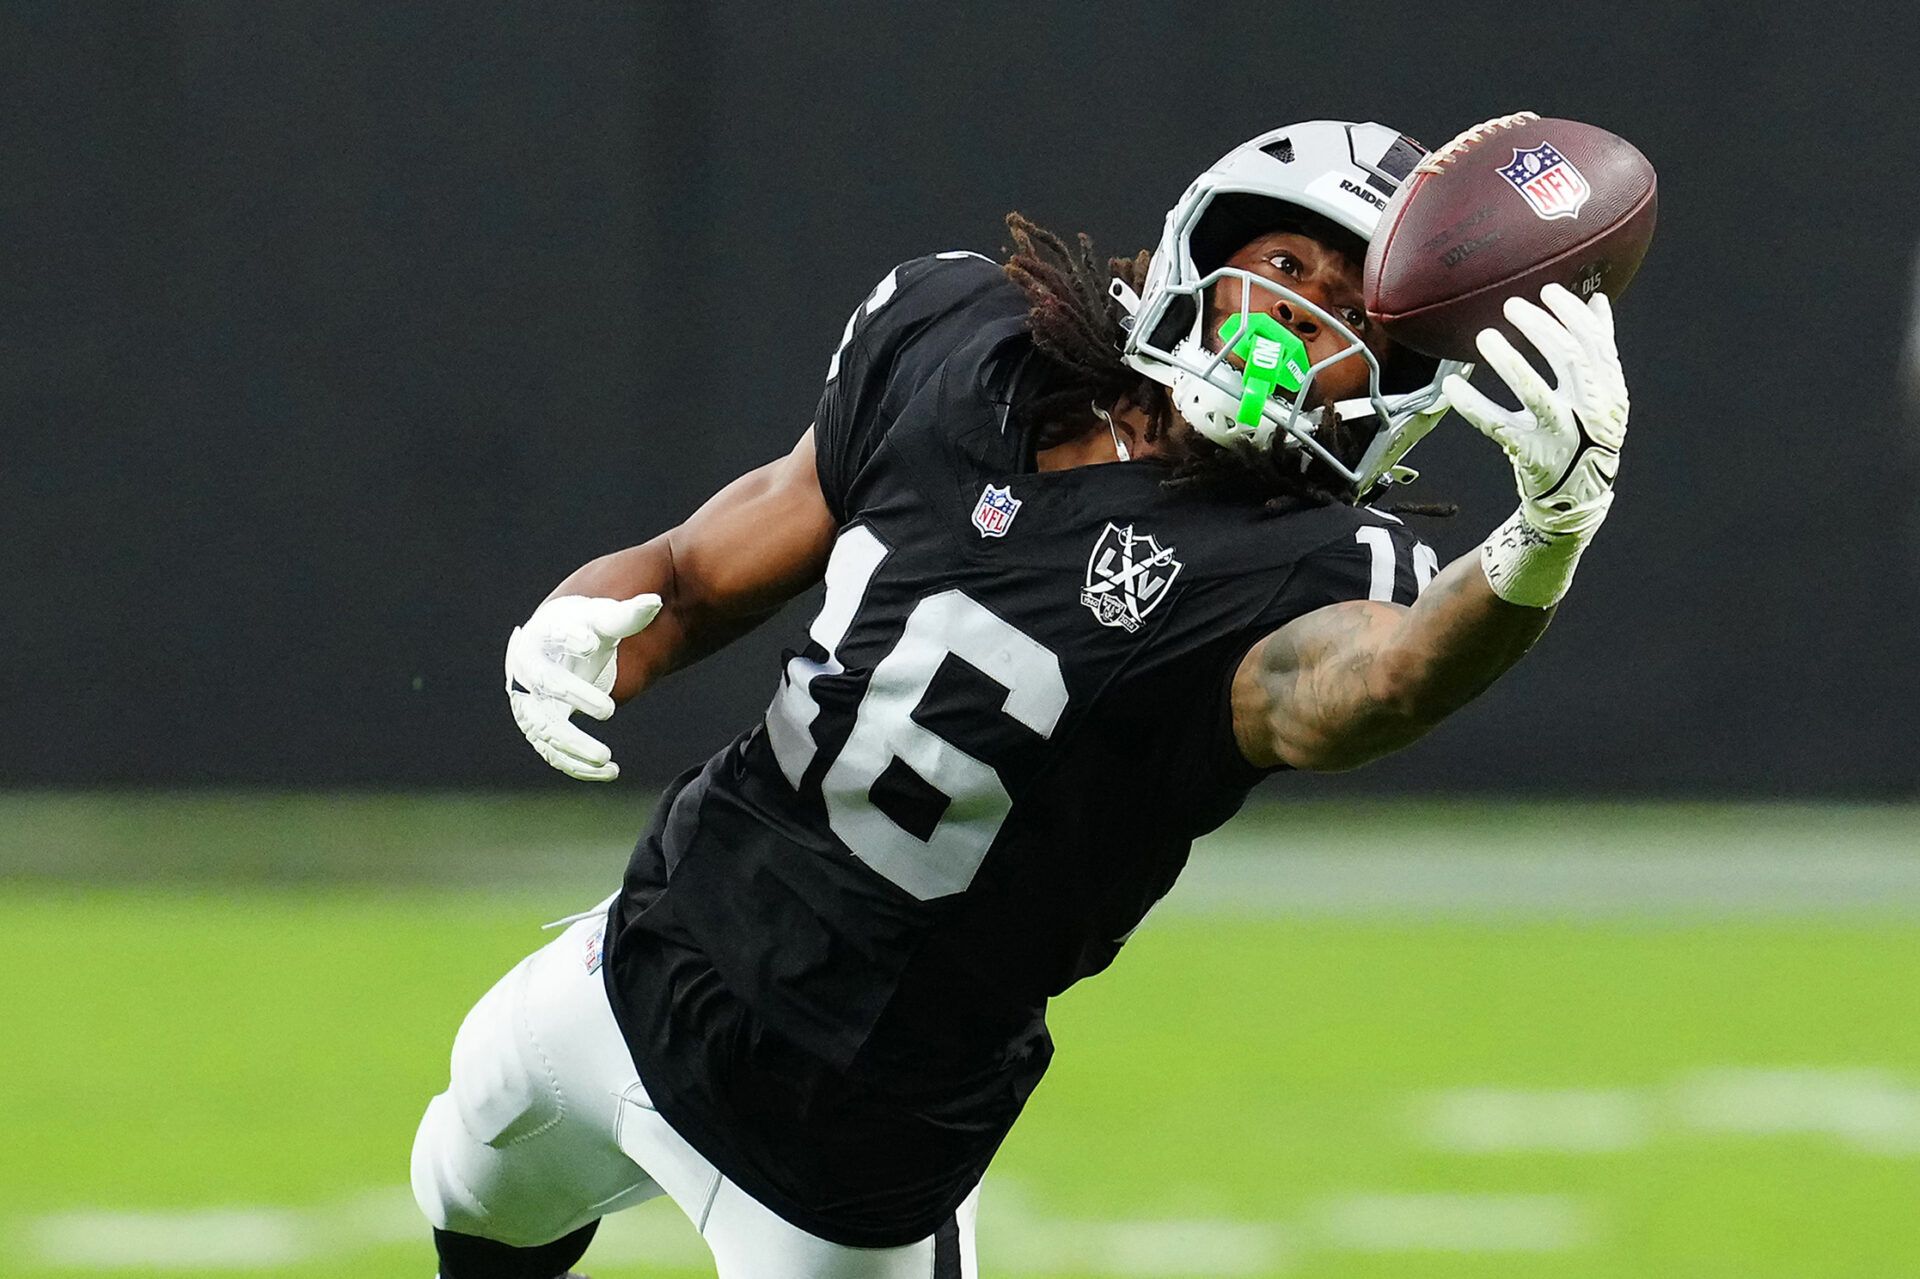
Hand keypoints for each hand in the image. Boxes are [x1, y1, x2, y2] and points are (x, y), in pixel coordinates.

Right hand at [504, 594, 660, 780]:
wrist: (558, 647)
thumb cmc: (583, 627)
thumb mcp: (603, 618)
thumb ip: (627, 614)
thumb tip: (654, 602)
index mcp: (540, 636)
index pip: (555, 635)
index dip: (570, 638)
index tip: (590, 642)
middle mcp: (527, 670)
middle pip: (546, 685)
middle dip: (576, 695)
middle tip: (609, 708)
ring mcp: (529, 703)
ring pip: (545, 728)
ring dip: (573, 746)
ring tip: (606, 758)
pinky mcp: (540, 729)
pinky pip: (553, 752)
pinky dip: (577, 765)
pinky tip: (611, 771)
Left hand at [1443, 283, 1628, 536]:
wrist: (1577, 493)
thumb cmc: (1587, 432)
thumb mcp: (1605, 393)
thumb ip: (1600, 348)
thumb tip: (1597, 300)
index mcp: (1609, 390)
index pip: (1594, 342)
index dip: (1571, 314)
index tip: (1547, 291)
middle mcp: (1588, 410)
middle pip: (1568, 360)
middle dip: (1540, 329)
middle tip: (1511, 305)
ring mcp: (1559, 433)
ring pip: (1534, 393)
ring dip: (1509, 362)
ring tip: (1484, 336)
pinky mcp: (1529, 453)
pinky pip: (1496, 425)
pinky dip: (1472, 405)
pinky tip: (1452, 384)